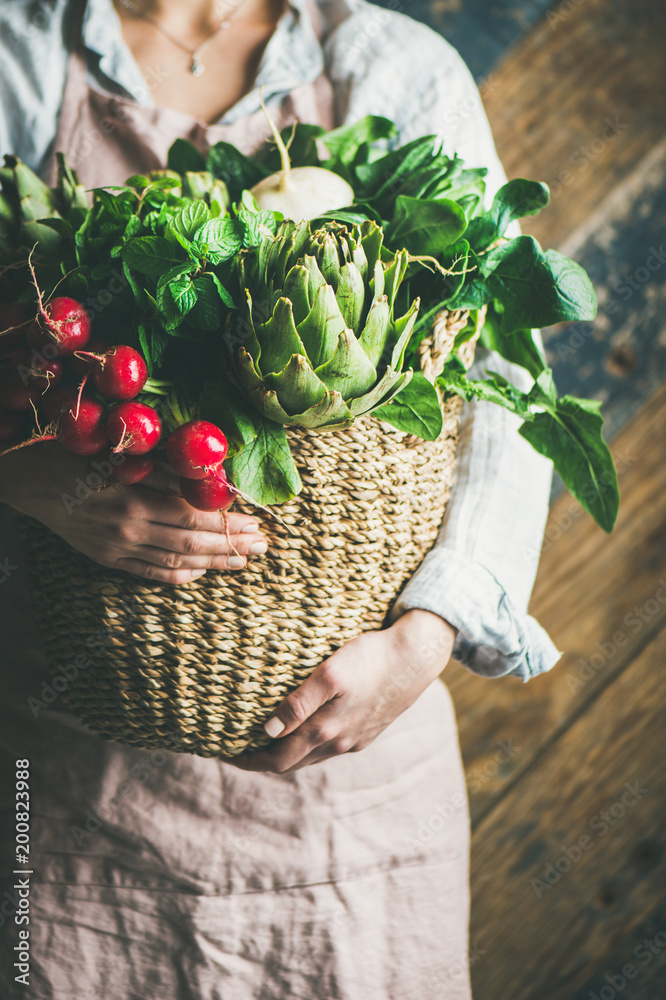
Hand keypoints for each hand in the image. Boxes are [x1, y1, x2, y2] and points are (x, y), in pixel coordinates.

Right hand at [0, 442, 267, 582]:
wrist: (26, 481)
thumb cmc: (74, 453)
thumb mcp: (118, 451)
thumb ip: (160, 465)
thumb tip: (206, 474)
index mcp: (134, 493)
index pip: (195, 511)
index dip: (229, 518)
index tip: (257, 518)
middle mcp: (130, 524)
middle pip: (193, 539)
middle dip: (233, 542)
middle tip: (264, 543)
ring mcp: (119, 545)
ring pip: (178, 559)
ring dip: (216, 561)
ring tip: (245, 560)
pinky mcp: (108, 558)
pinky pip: (152, 573)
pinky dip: (181, 575)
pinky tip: (203, 572)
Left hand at [229, 609, 456, 772]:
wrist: (417, 657)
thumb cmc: (370, 657)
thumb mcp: (330, 673)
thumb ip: (299, 703)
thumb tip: (269, 730)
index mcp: (325, 731)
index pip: (276, 759)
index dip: (248, 760)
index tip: (224, 752)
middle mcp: (338, 743)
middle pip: (291, 763)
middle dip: (261, 759)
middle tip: (235, 747)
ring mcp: (355, 740)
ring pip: (311, 756)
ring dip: (285, 753)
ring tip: (264, 739)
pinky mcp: (368, 731)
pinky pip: (330, 747)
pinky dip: (308, 744)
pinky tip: (304, 728)